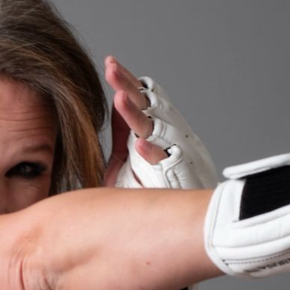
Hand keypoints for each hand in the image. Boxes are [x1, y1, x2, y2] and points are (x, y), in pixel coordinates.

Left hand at [103, 56, 167, 186]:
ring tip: (120, 99)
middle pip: (148, 106)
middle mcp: (166, 139)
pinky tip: (140, 145)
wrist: (174, 226)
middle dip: (129, 86)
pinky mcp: (178, 177)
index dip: (128, 81)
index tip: (111, 63)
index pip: (142, 99)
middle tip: (111, 69)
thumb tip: (118, 101)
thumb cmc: (149, 194)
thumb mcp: (125, 161)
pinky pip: (166, 163)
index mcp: (154, 131)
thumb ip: (123, 133)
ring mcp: (173, 156)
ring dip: (137, 115)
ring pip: (156, 129)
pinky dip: (153, 153)